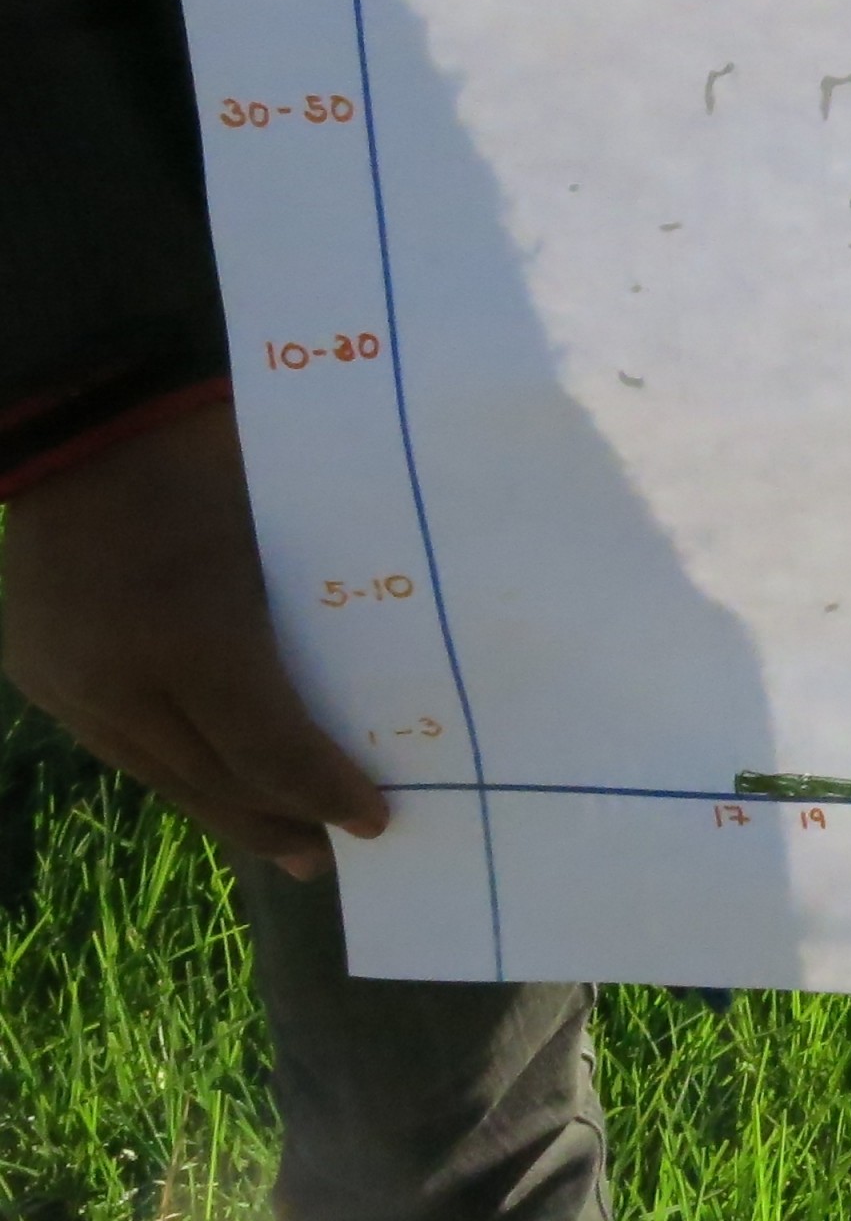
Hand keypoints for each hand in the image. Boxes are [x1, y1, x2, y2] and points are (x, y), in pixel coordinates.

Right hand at [1, 401, 387, 877]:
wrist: (89, 413)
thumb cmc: (219, 452)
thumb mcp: (293, 525)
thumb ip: (330, 606)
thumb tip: (399, 678)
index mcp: (189, 633)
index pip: (267, 745)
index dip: (324, 790)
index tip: (377, 819)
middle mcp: (117, 675)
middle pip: (209, 777)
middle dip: (278, 819)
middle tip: (334, 850)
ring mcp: (66, 681)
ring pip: (156, 773)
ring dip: (222, 809)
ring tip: (282, 841)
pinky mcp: (39, 675)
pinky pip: (116, 743)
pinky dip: (173, 767)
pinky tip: (211, 784)